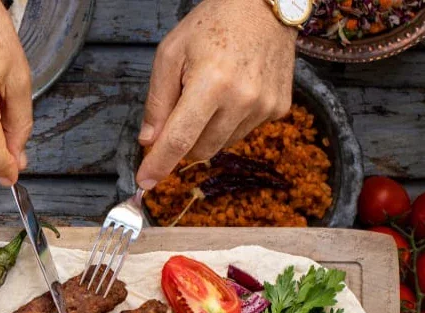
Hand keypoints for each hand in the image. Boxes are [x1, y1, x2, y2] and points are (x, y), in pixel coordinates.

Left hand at [136, 0, 296, 187]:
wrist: (265, 3)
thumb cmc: (212, 24)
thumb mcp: (170, 53)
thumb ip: (157, 101)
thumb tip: (149, 141)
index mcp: (211, 83)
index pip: (179, 140)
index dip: (159, 165)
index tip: (145, 182)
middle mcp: (242, 99)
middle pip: (200, 150)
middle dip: (183, 142)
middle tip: (181, 112)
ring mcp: (264, 106)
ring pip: (221, 145)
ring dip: (208, 131)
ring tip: (212, 92)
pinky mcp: (279, 108)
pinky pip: (243, 132)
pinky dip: (230, 122)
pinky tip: (234, 92)